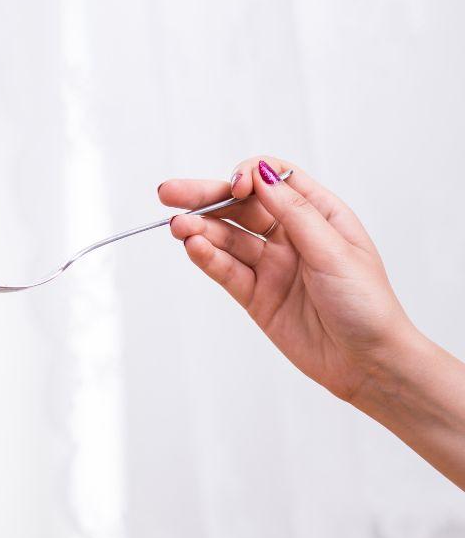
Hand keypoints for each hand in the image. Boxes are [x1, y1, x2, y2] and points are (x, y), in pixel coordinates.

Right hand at [159, 156, 415, 403]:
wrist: (367, 362)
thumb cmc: (367, 305)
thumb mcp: (336, 250)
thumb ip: (295, 213)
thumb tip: (263, 174)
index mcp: (319, 215)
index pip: (273, 181)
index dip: (249, 176)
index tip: (235, 186)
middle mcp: (292, 237)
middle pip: (240, 207)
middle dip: (205, 197)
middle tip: (169, 193)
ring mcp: (271, 267)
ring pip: (228, 239)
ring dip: (200, 230)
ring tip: (178, 227)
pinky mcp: (256, 296)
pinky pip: (226, 271)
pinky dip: (207, 258)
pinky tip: (193, 247)